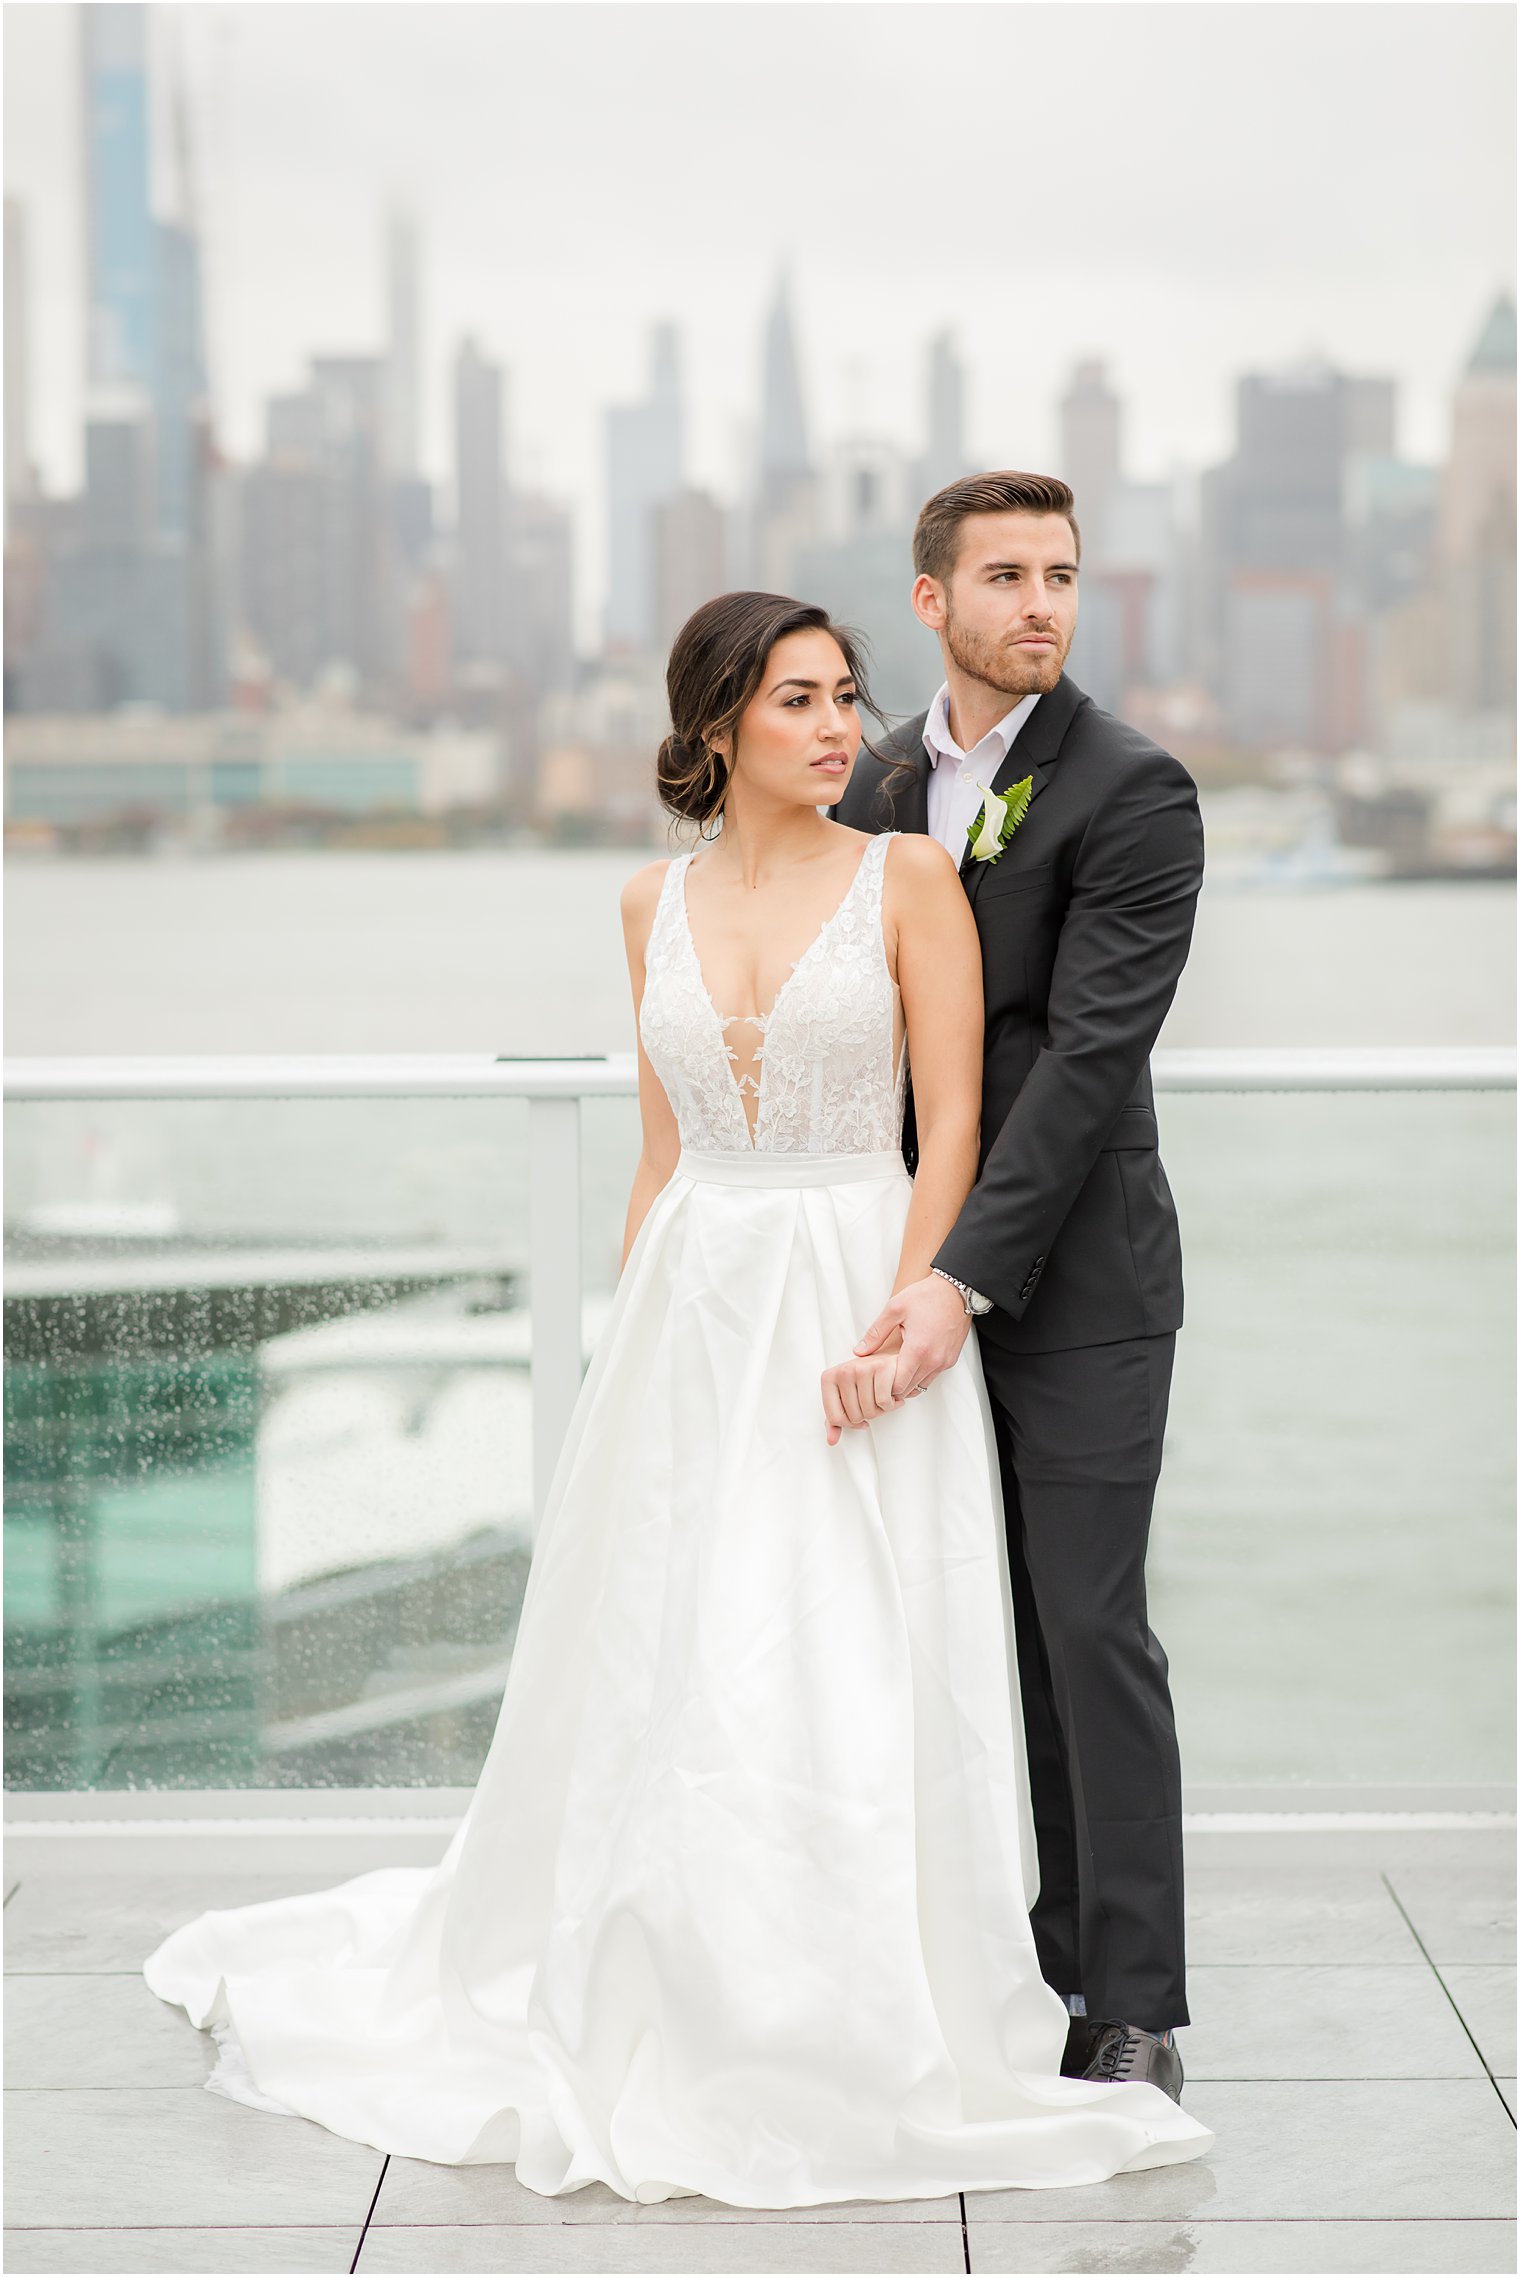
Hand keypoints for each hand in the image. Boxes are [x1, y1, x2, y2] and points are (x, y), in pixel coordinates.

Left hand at [821, 1328, 904, 1446]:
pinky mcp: (881, 1367)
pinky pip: (884, 1403)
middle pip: (854, 1417)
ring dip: (882, 1411)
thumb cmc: (867, 1380)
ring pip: (870, 1411)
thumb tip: (831, 1440)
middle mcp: (843, 1370)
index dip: (849, 1424)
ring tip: (884, 1398)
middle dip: (868, 1417)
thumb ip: (836, 1420)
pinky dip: (892, 1405)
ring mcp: (862, 1368)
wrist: (891, 1358)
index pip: (835, 1418)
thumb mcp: (846, 1397)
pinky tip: (893, 1396)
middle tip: (874, 1404)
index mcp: (829, 1377)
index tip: (859, 1418)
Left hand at [853, 1275, 970, 1403]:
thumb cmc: (926, 1296)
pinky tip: (911, 1363)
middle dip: (894, 1388)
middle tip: (881, 1379)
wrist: (956, 1290)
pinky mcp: (951, 1359)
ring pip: (922, 1385)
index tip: (876, 1380)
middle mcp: (933, 1361)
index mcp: (917, 1350)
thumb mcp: (894, 1309)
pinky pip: (933, 1376)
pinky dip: (921, 1375)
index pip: (898, 1385)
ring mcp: (944, 1362)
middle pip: (909, 1389)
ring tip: (895, 1371)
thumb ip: (876, 1333)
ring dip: (908, 1383)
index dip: (884, 1388)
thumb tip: (859, 1351)